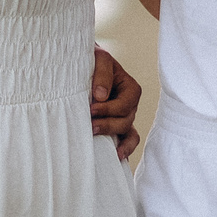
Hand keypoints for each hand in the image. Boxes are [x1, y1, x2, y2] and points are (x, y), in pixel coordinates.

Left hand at [90, 47, 141, 161]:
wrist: (86, 68)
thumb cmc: (94, 62)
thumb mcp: (100, 59)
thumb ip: (102, 73)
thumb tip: (101, 96)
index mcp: (131, 89)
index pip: (124, 104)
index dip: (109, 109)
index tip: (91, 108)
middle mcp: (130, 105)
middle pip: (125, 120)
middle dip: (108, 124)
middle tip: (90, 125)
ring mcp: (125, 118)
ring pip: (127, 132)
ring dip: (112, 136)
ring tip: (96, 137)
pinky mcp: (117, 127)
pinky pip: (128, 141)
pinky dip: (125, 149)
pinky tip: (116, 156)